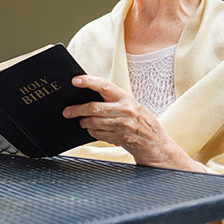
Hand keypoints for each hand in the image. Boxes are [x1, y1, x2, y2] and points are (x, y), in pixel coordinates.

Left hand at [62, 75, 194, 169]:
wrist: (156, 143)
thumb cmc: (140, 121)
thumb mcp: (130, 105)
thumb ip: (113, 99)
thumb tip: (87, 94)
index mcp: (126, 98)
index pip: (105, 86)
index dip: (89, 82)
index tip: (75, 80)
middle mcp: (125, 110)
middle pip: (94, 108)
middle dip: (77, 109)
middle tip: (67, 111)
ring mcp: (123, 125)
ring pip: (94, 122)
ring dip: (84, 122)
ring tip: (81, 121)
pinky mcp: (120, 138)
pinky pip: (98, 134)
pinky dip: (92, 132)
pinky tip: (93, 130)